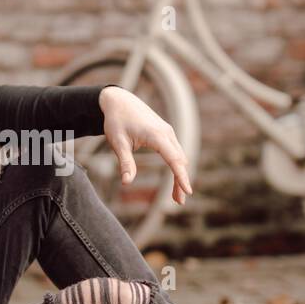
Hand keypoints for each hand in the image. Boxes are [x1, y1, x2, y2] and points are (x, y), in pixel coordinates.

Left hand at [98, 85, 192, 204]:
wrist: (119, 100)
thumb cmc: (116, 121)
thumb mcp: (118, 143)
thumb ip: (125, 162)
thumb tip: (127, 183)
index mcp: (156, 135)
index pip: (174, 159)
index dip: (181, 177)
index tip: (188, 191)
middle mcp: (167, 133)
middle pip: (180, 161)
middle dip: (180, 182)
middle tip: (178, 203)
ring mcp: (168, 132)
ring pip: (179, 157)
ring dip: (180, 175)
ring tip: (176, 197)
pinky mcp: (165, 133)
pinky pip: (175, 152)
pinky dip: (177, 166)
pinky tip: (175, 178)